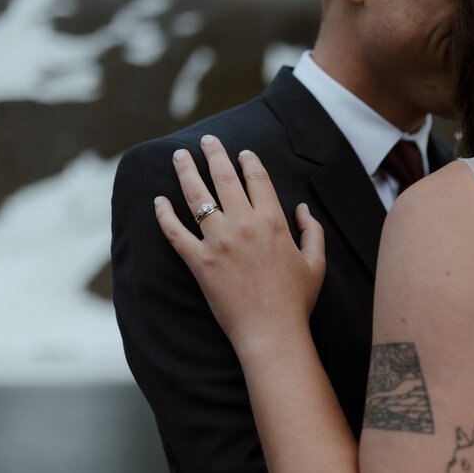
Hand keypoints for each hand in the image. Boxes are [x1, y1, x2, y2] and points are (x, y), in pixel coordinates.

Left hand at [154, 135, 325, 356]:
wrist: (272, 332)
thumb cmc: (296, 301)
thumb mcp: (316, 263)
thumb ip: (312, 232)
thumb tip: (303, 210)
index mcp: (273, 221)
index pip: (257, 180)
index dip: (249, 162)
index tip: (242, 152)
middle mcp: (243, 224)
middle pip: (224, 178)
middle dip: (214, 154)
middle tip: (206, 140)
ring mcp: (218, 241)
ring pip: (196, 196)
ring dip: (185, 171)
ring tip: (178, 155)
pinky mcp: (198, 261)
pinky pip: (175, 232)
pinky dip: (164, 214)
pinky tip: (158, 201)